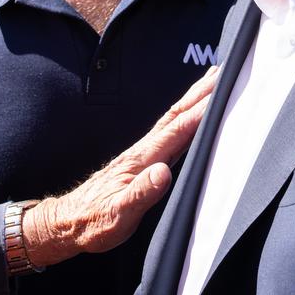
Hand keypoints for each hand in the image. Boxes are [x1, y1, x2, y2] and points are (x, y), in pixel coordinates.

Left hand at [24, 66, 217, 265]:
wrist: (70, 222)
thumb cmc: (94, 221)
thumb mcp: (118, 214)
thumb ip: (142, 193)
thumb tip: (164, 172)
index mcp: (141, 159)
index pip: (177, 130)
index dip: (201, 113)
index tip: (223, 95)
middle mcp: (143, 150)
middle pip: (176, 114)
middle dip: (201, 93)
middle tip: (224, 72)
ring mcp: (142, 153)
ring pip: (173, 119)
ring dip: (194, 99)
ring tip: (212, 82)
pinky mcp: (142, 160)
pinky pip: (169, 131)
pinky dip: (184, 116)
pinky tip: (190, 115)